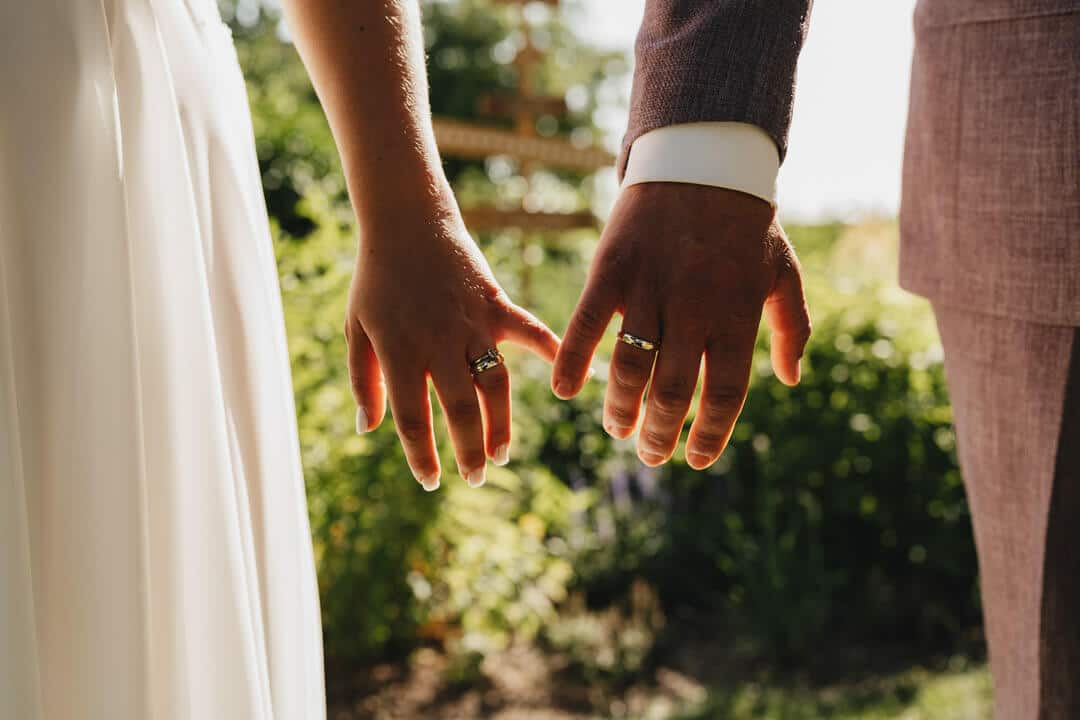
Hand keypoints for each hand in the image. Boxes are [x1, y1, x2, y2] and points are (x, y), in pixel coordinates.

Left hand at [346, 205, 559, 490]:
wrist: (406, 223)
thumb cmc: (376, 281)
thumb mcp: (356, 330)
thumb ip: (363, 380)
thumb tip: (367, 428)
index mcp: (400, 352)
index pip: (412, 418)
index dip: (422, 456)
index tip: (431, 482)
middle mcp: (439, 343)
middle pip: (460, 410)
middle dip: (469, 450)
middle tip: (475, 477)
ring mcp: (471, 323)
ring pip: (494, 384)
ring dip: (501, 423)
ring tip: (501, 453)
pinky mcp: (495, 304)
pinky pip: (527, 330)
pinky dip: (547, 348)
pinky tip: (564, 371)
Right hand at [552, 183, 810, 468]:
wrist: (702, 159)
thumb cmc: (747, 222)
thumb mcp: (783, 270)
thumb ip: (791, 326)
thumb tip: (790, 378)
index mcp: (736, 314)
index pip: (724, 394)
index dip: (709, 435)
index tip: (695, 460)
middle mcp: (693, 308)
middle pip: (672, 392)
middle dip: (660, 434)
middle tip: (651, 453)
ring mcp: (650, 289)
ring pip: (629, 369)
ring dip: (620, 410)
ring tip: (619, 429)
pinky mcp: (612, 270)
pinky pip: (587, 324)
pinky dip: (574, 361)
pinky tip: (566, 392)